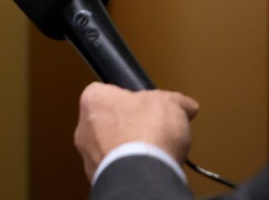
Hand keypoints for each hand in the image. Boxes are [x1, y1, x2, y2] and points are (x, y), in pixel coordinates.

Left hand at [74, 82, 199, 180]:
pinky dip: (130, 166)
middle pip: (110, 120)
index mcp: (93, 99)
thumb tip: (185, 105)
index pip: (109, 91)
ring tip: (153, 151)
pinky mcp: (99, 176)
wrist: (142, 175)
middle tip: (152, 129)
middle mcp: (84, 126)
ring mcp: (89, 154)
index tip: (147, 105)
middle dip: (130, 125)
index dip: (132, 98)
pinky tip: (148, 167)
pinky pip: (116, 166)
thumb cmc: (146, 134)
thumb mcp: (170, 103)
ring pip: (110, 145)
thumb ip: (176, 101)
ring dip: (129, 147)